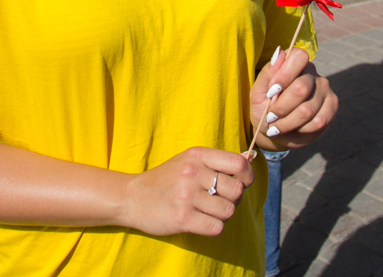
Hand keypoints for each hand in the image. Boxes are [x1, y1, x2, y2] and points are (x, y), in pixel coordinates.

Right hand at [120, 147, 253, 236]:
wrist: (132, 197)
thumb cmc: (166, 179)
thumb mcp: (189, 161)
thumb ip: (218, 161)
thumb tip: (250, 157)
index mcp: (197, 155)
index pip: (239, 164)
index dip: (247, 176)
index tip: (241, 182)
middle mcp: (192, 173)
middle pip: (237, 190)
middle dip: (234, 199)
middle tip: (219, 200)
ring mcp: (186, 196)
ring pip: (228, 211)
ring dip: (222, 215)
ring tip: (207, 211)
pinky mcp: (182, 218)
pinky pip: (216, 227)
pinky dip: (212, 227)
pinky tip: (200, 221)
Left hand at [249, 47, 336, 152]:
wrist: (275, 130)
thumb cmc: (264, 108)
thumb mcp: (258, 92)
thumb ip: (267, 73)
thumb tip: (279, 52)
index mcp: (293, 63)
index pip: (298, 56)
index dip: (284, 75)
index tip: (271, 92)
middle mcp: (312, 72)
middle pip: (301, 88)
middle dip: (281, 107)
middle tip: (271, 116)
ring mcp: (325, 89)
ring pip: (307, 109)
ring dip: (288, 122)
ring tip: (278, 125)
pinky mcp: (332, 106)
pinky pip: (318, 121)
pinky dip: (301, 129)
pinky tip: (294, 127)